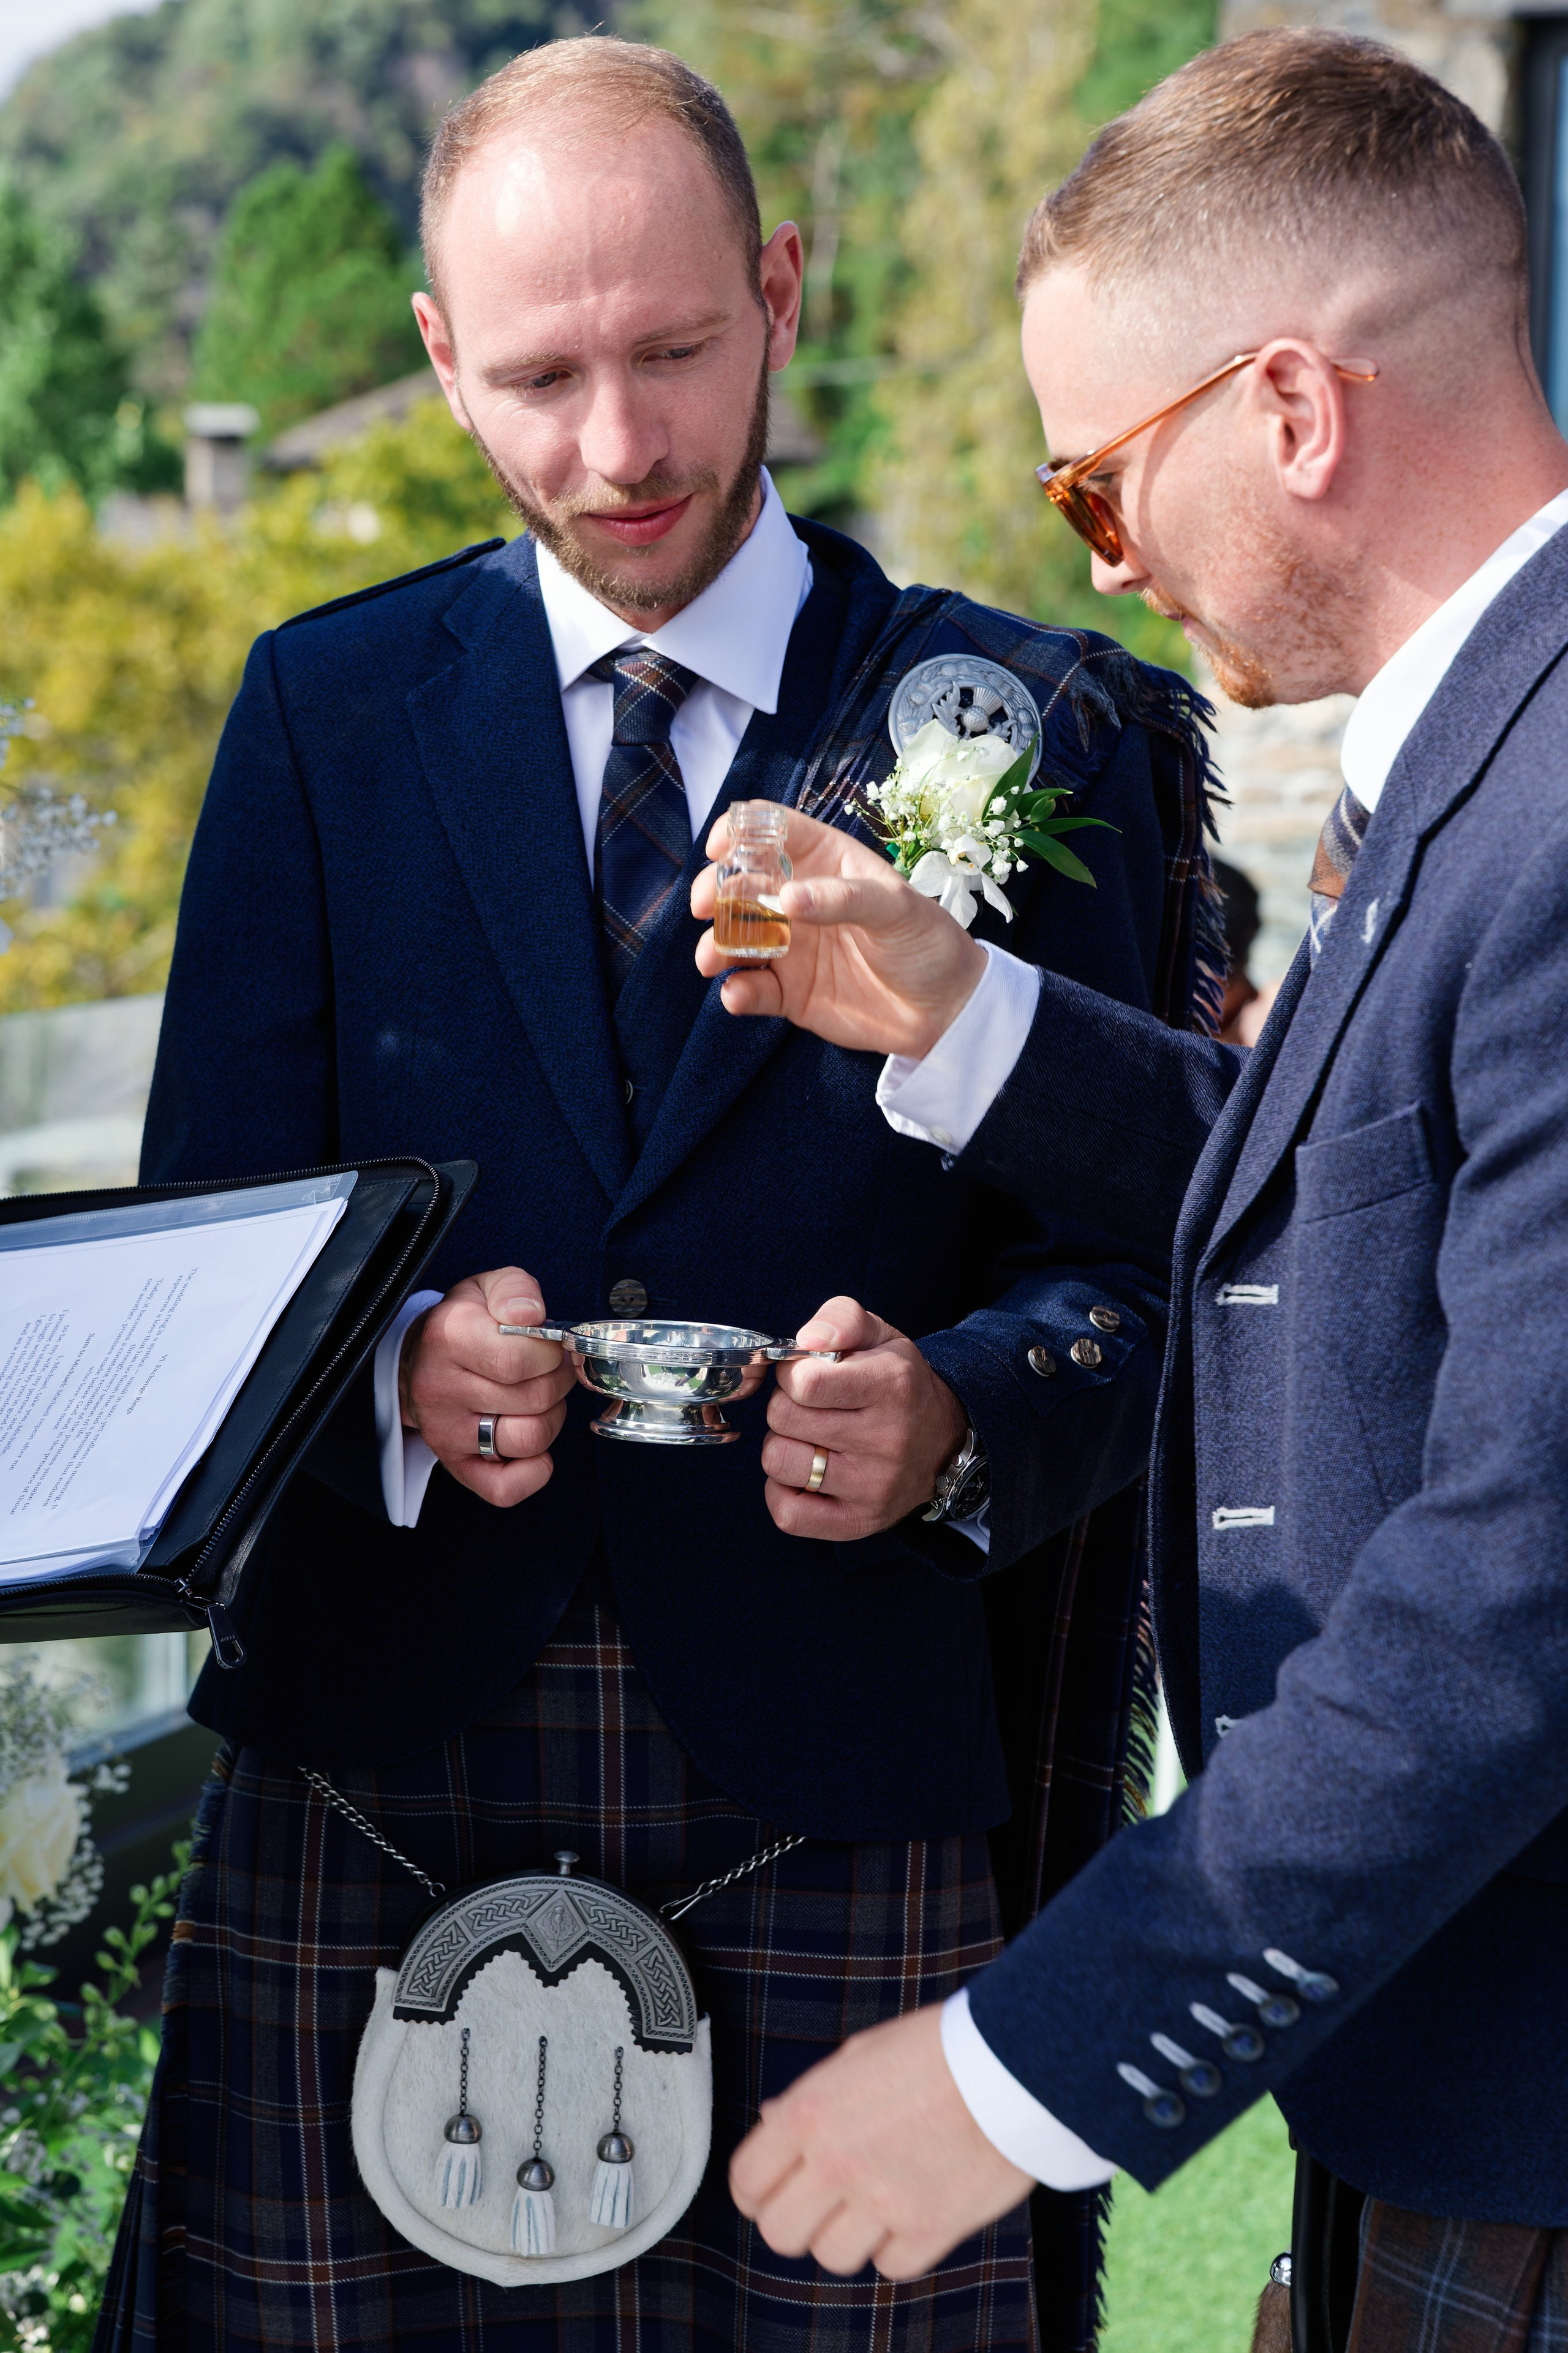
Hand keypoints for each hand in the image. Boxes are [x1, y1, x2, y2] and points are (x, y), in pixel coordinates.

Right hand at [399, 1265, 576, 1505]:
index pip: (520, 1358)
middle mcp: (441, 1387)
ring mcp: (445, 1431)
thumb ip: (516, 1290)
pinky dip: (532, 1472)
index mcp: (448, 1336)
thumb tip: (531, 1315)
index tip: (546, 1346)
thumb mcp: (486, 1288)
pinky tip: (532, 1447)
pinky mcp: (455, 1464)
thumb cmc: (463, 1324)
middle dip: (556, 1381)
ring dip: (549, 1418)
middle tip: (544, 1371)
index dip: (550, 1352)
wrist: (418, 1358)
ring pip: (528, 1439)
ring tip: (535, 1399)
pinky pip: (504, 1489)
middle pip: (534, 1398)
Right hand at [691, 810, 986, 1058]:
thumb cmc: (927, 943)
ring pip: (735, 938)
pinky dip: (736, 993)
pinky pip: (750, 989)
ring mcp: (791, 946)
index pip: (773, 831)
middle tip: (707, 906)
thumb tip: (788, 900)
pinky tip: (738, 996)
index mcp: (825, 862)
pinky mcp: (789, 992)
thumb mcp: (896, 909)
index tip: (720, 848)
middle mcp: (799, 899)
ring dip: (715, 945)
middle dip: (714, 890)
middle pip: (740, 883)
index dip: (740, 830)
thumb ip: (843, 899)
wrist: (946, 1010)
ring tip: (712, 960)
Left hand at [730, 2004, 1032, 2279]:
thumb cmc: (936, 2050)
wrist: (1009, 2062)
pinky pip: (891, 2265)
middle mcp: (837, 2161)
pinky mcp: (929, 2228)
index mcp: (811, 2112)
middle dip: (796, 2221)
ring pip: (832, 2257)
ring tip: (873, 2201)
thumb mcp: (857, 2055)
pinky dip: (898, 2245)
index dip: (757, 2190)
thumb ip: (810, 2098)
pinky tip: (912, 2208)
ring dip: (848, 2235)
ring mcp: (883, 2199)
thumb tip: (773, 2123)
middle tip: (820, 2203)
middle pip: (780, 2233)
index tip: (772, 2189)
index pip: (747, 2181)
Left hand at [764, 1297, 967, 1539]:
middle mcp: (887, 1440)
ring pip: (778, 1462)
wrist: (942, 1440)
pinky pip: (788, 1514)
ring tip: (811, 1439)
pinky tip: (806, 1474)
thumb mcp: (879, 1335)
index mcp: (892, 1385)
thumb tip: (805, 1340)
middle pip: (783, 1418)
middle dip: (787, 1405)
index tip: (808, 1376)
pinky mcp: (859, 1521)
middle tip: (813, 1407)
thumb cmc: (898, 1384)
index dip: (793, 1373)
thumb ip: (840, 1319)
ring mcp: (874, 1487)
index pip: (804, 1382)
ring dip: (784, 1445)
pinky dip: (783, 1491)